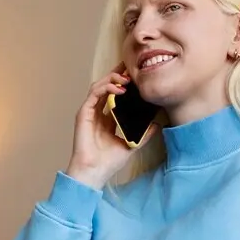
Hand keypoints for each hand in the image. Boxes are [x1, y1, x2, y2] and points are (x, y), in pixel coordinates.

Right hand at [64, 64, 156, 188]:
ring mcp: (89, 112)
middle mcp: (97, 112)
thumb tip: (157, 125)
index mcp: (106, 118)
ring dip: (113, 78)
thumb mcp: (132, 144)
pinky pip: (94, 93)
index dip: (124, 83)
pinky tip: (119, 87)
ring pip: (99, 86)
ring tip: (127, 78)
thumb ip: (143, 134)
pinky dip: (106, 87)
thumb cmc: (108, 162)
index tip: (136, 75)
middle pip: (106, 86)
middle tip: (132, 68)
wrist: (95, 172)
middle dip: (118, 74)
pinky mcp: (83, 113)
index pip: (115, 94)